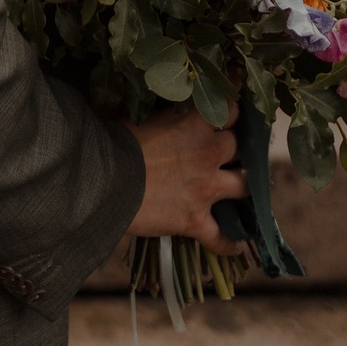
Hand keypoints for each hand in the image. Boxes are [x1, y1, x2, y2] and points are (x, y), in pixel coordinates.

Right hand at [124, 106, 248, 252]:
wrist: (103, 179)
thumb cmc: (113, 141)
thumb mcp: (137, 116)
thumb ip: (156, 113)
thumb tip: (147, 100)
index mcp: (194, 123)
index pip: (231, 109)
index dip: (233, 110)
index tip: (234, 108)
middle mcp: (207, 154)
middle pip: (239, 146)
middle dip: (236, 146)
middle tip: (231, 148)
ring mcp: (205, 189)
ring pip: (243, 186)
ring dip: (242, 186)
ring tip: (240, 187)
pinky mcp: (195, 220)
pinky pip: (220, 237)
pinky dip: (228, 243)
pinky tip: (235, 245)